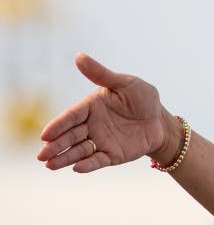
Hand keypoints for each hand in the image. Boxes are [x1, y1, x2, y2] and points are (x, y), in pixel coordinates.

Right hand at [37, 53, 170, 172]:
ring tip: (50, 165)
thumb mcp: (125, 83)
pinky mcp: (111, 155)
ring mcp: (100, 141)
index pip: (71, 116)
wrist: (161, 120)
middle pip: (70, 136)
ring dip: (64, 158)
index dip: (58, 125)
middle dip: (55, 145)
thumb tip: (78, 56)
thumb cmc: (143, 98)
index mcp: (91, 106)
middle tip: (41, 155)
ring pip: (79, 150)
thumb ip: (101, 74)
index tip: (45, 135)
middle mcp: (92, 125)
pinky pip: (97, 160)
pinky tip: (77, 168)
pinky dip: (87, 165)